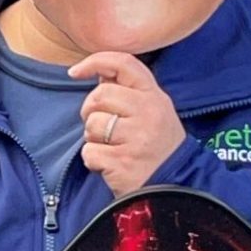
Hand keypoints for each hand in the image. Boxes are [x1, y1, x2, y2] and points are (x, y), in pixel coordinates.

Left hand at [70, 50, 187, 196]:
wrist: (175, 189)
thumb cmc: (157, 147)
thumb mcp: (154, 112)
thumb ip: (129, 92)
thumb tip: (99, 73)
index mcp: (155, 97)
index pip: (124, 63)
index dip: (95, 61)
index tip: (75, 72)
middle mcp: (148, 113)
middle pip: (99, 95)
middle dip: (91, 111)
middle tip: (102, 127)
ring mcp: (137, 138)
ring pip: (92, 125)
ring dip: (94, 138)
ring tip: (112, 147)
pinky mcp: (123, 162)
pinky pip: (89, 152)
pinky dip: (94, 160)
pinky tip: (111, 164)